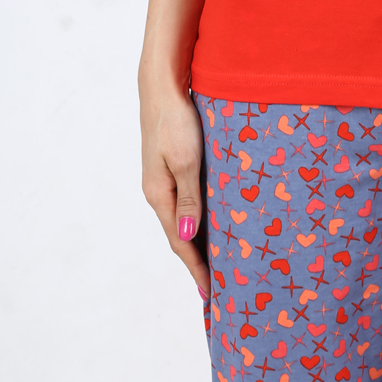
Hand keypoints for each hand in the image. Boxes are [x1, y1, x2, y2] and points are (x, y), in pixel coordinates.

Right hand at [140, 82, 209, 294]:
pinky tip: (216, 226)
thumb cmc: (177, 120)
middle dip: (200, 264)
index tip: (212, 295)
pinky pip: (190, 203)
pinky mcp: (175, 168)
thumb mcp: (186, 160)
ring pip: (187, 221)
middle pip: (181, 237)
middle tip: (220, 291)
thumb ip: (189, 198)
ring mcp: (166, 181)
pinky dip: (203, 222)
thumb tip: (185, 237)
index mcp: (159, 195)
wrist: (163, 86)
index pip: (180, 243)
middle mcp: (160, 192)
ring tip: (222, 266)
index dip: (197, 270)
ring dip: (202, 244)